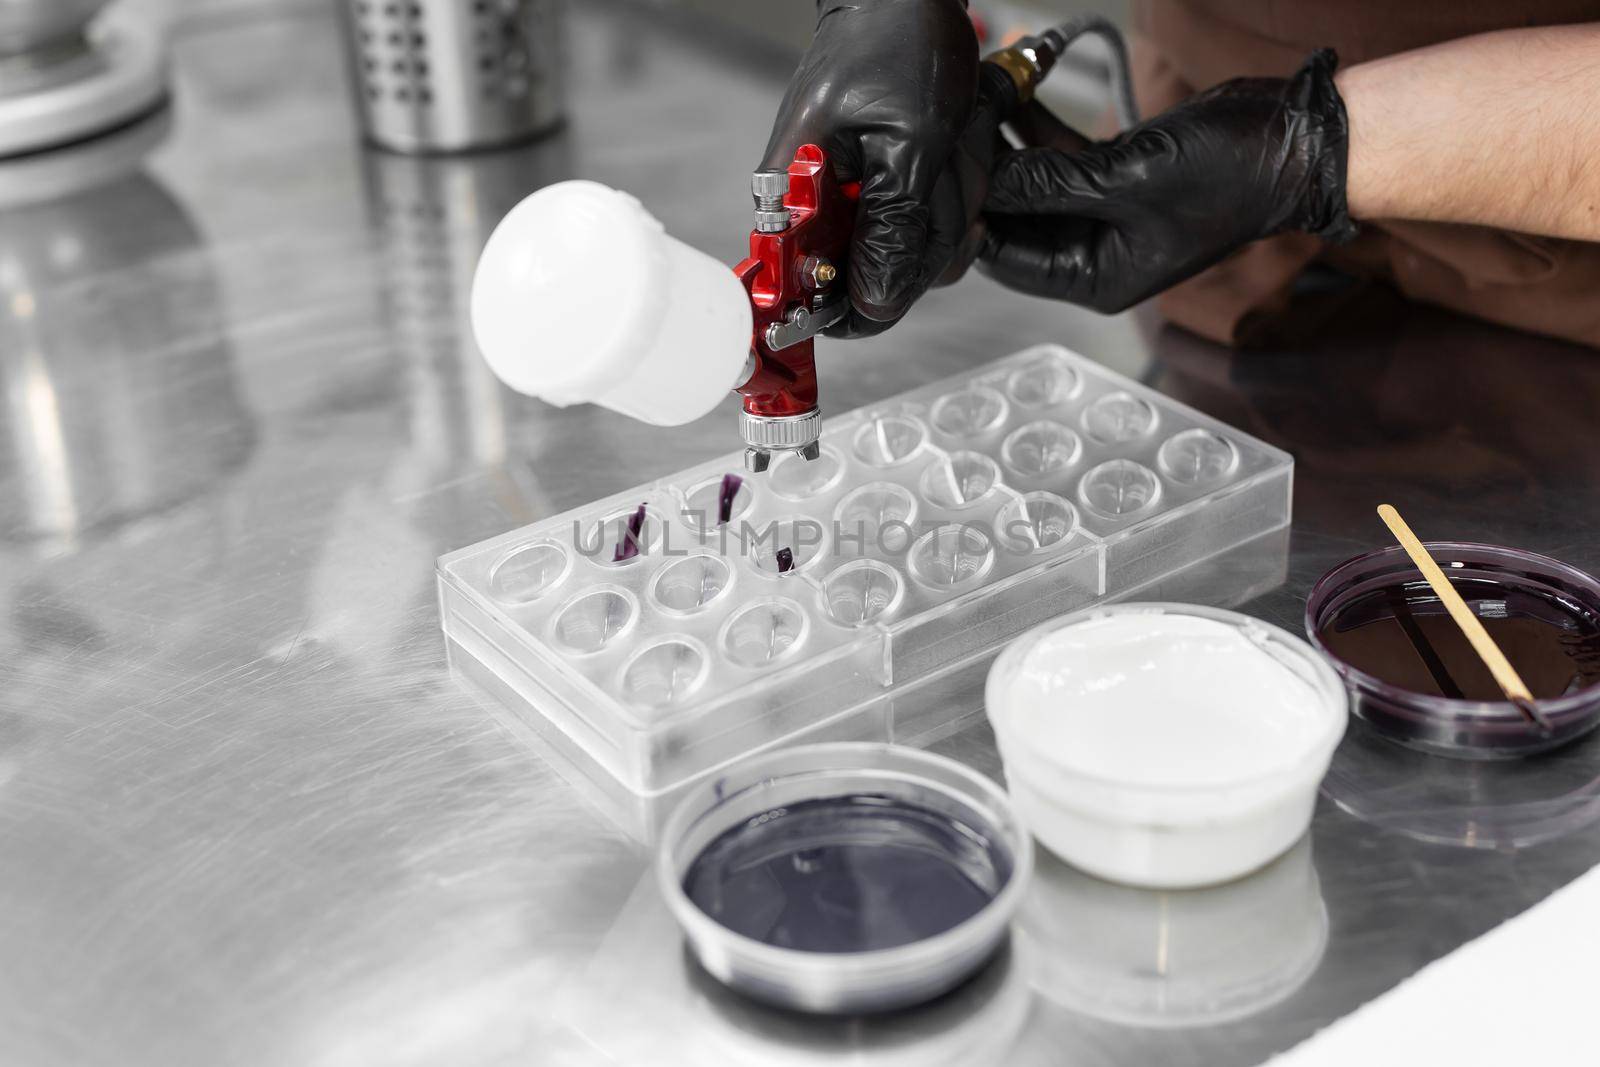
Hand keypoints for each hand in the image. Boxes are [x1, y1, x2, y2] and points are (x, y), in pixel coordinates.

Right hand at [763, 0, 983, 335]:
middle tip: (939, 169)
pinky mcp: (881, 195)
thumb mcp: (909, 142)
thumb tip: (873, 304)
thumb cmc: (895, 45)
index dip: (849, 307)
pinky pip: (926, 226)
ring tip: (947, 146)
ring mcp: (852, 205)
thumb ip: (892, 228)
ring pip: (914, 256)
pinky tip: (951, 155)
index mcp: (794, 200)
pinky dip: (952, 195)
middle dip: (927, 231)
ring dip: (948, 204)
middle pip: (877, 281)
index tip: (892, 286)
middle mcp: (815, 211)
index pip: (804, 293)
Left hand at [979, 50, 1356, 313]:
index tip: (946, 172)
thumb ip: (1051, 183)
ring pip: (1033, 180)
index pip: (1005, 258)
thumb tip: (988, 179)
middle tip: (954, 125)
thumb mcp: (1128, 180)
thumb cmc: (1233, 174)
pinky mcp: (1114, 175)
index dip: (971, 218)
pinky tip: (1014, 88)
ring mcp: (1102, 213)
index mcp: (1095, 278)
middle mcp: (1093, 253)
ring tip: (979, 94)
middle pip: (1013, 218)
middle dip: (986, 172)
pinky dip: (1037, 125)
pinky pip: (1060, 155)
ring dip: (1007, 139)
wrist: (1297, 138)